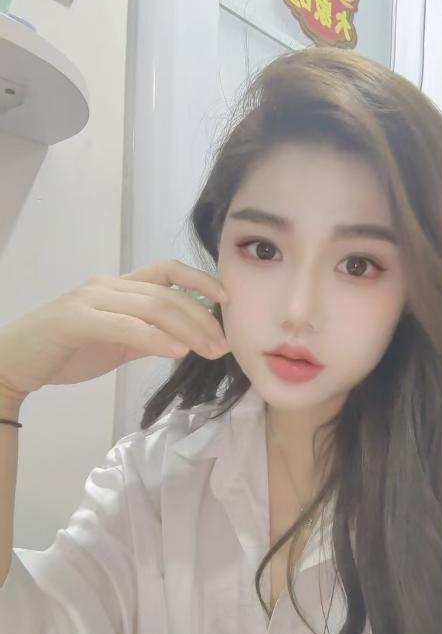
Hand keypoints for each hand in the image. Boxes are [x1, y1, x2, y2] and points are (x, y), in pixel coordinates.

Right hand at [0, 259, 229, 403]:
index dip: (200, 280)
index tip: (227, 299)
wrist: (14, 362)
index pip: (167, 270)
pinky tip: (176, 352)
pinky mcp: (76, 319)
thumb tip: (183, 339)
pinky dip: (154, 338)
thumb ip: (146, 335)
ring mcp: (91, 299)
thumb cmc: (65, 352)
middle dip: (201, 318)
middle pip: (167, 293)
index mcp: (119, 286)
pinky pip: (125, 325)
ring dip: (187, 329)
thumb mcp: (115, 343)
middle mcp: (108, 285)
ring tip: (210, 351)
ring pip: (152, 306)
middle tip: (224, 345)